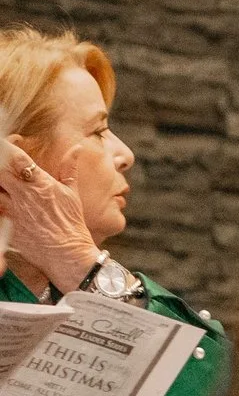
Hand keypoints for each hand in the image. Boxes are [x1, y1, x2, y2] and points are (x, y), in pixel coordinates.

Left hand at [0, 137, 98, 292]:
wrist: (67, 254)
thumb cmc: (71, 224)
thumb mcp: (72, 193)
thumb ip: (69, 168)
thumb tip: (76, 148)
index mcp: (40, 184)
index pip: (16, 158)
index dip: (8, 146)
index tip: (9, 141)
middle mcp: (22, 195)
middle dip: (0, 164)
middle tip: (2, 163)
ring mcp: (11, 210)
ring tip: (4, 185)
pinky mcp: (4, 225)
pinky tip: (2, 198)